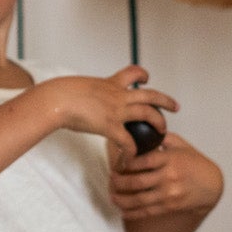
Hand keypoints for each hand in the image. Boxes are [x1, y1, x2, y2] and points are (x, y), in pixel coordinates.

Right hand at [35, 66, 176, 166]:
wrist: (56, 99)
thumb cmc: (59, 94)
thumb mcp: (76, 87)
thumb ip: (85, 93)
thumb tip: (77, 96)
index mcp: (110, 83)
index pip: (132, 74)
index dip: (142, 75)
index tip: (147, 78)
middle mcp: (118, 95)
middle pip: (150, 94)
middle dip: (164, 100)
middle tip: (175, 107)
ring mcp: (117, 110)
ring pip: (148, 113)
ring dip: (159, 122)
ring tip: (164, 131)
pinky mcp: (110, 126)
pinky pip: (128, 141)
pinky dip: (132, 151)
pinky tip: (133, 157)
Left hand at [111, 134, 223, 220]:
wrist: (212, 185)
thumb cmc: (194, 163)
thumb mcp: (181, 145)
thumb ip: (161, 138)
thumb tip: (140, 131)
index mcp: (170, 158)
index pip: (142, 160)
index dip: (124, 162)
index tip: (117, 163)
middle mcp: (169, 176)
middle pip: (136, 182)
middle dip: (118, 182)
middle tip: (111, 179)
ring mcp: (169, 193)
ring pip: (139, 199)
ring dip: (121, 199)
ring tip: (112, 196)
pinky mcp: (170, 206)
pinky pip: (147, 211)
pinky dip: (132, 213)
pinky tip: (122, 210)